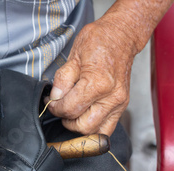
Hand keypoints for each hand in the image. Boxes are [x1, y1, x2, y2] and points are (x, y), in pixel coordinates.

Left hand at [47, 19, 135, 136]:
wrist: (122, 36)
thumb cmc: (99, 41)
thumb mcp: (74, 55)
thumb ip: (62, 80)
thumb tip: (55, 98)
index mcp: (98, 83)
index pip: (70, 109)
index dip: (56, 108)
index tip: (51, 102)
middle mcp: (112, 97)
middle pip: (83, 126)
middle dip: (67, 120)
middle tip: (61, 108)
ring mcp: (119, 103)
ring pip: (95, 132)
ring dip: (79, 126)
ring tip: (72, 112)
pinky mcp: (122, 106)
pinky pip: (106, 129)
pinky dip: (93, 128)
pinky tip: (84, 117)